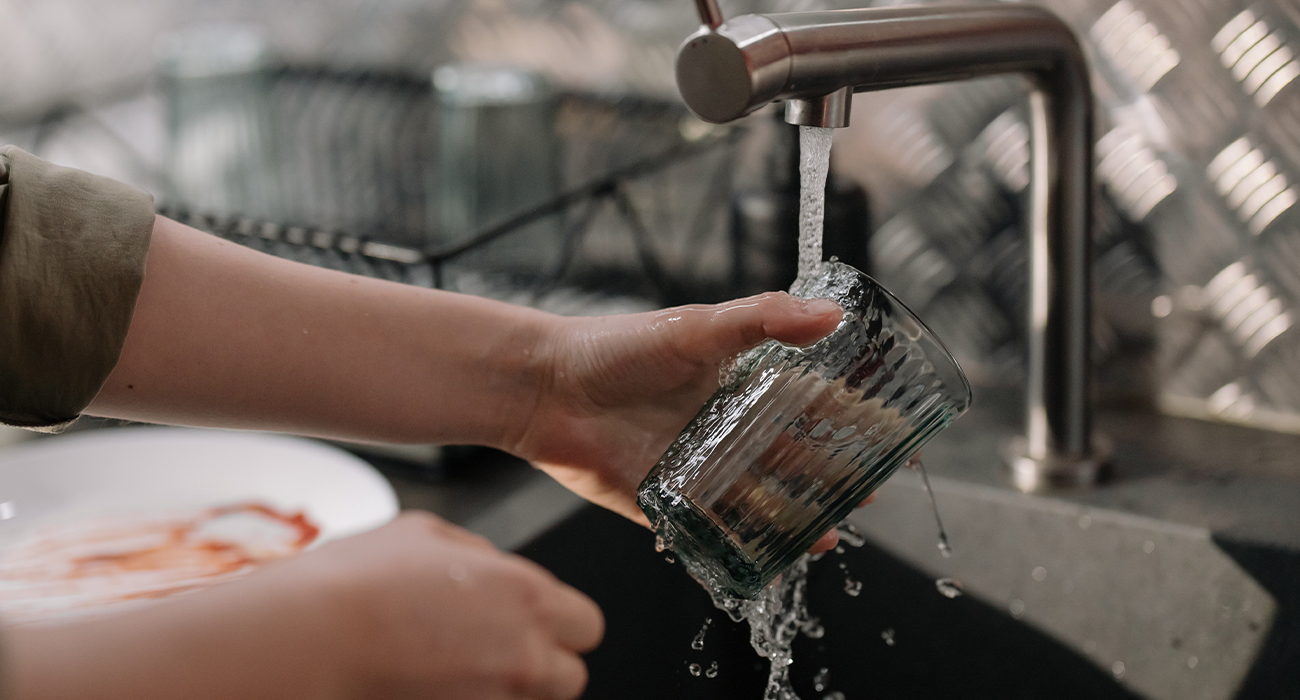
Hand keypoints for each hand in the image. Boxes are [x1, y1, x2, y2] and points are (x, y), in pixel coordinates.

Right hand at [7, 512, 602, 699]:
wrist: (302, 644)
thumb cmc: (353, 584)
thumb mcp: (425, 532)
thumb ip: (479, 553)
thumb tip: (494, 566)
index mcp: (526, 597)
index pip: (588, 623)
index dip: (561, 621)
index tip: (535, 619)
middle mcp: (523, 658)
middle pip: (570, 676)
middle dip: (541, 663)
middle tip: (496, 648)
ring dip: (505, 687)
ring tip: (454, 667)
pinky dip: (468, 697)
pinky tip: (431, 684)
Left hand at [512, 292, 849, 551]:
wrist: (544, 389)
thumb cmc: (615, 347)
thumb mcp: (696, 326)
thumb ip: (763, 319)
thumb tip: (831, 316)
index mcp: (737, 383)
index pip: (808, 401)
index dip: (849, 416)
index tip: (891, 429)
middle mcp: (723, 428)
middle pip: (793, 457)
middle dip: (833, 477)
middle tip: (871, 491)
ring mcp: (698, 469)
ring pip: (760, 500)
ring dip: (796, 518)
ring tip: (830, 533)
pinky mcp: (667, 505)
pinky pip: (712, 534)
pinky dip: (743, 548)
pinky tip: (770, 560)